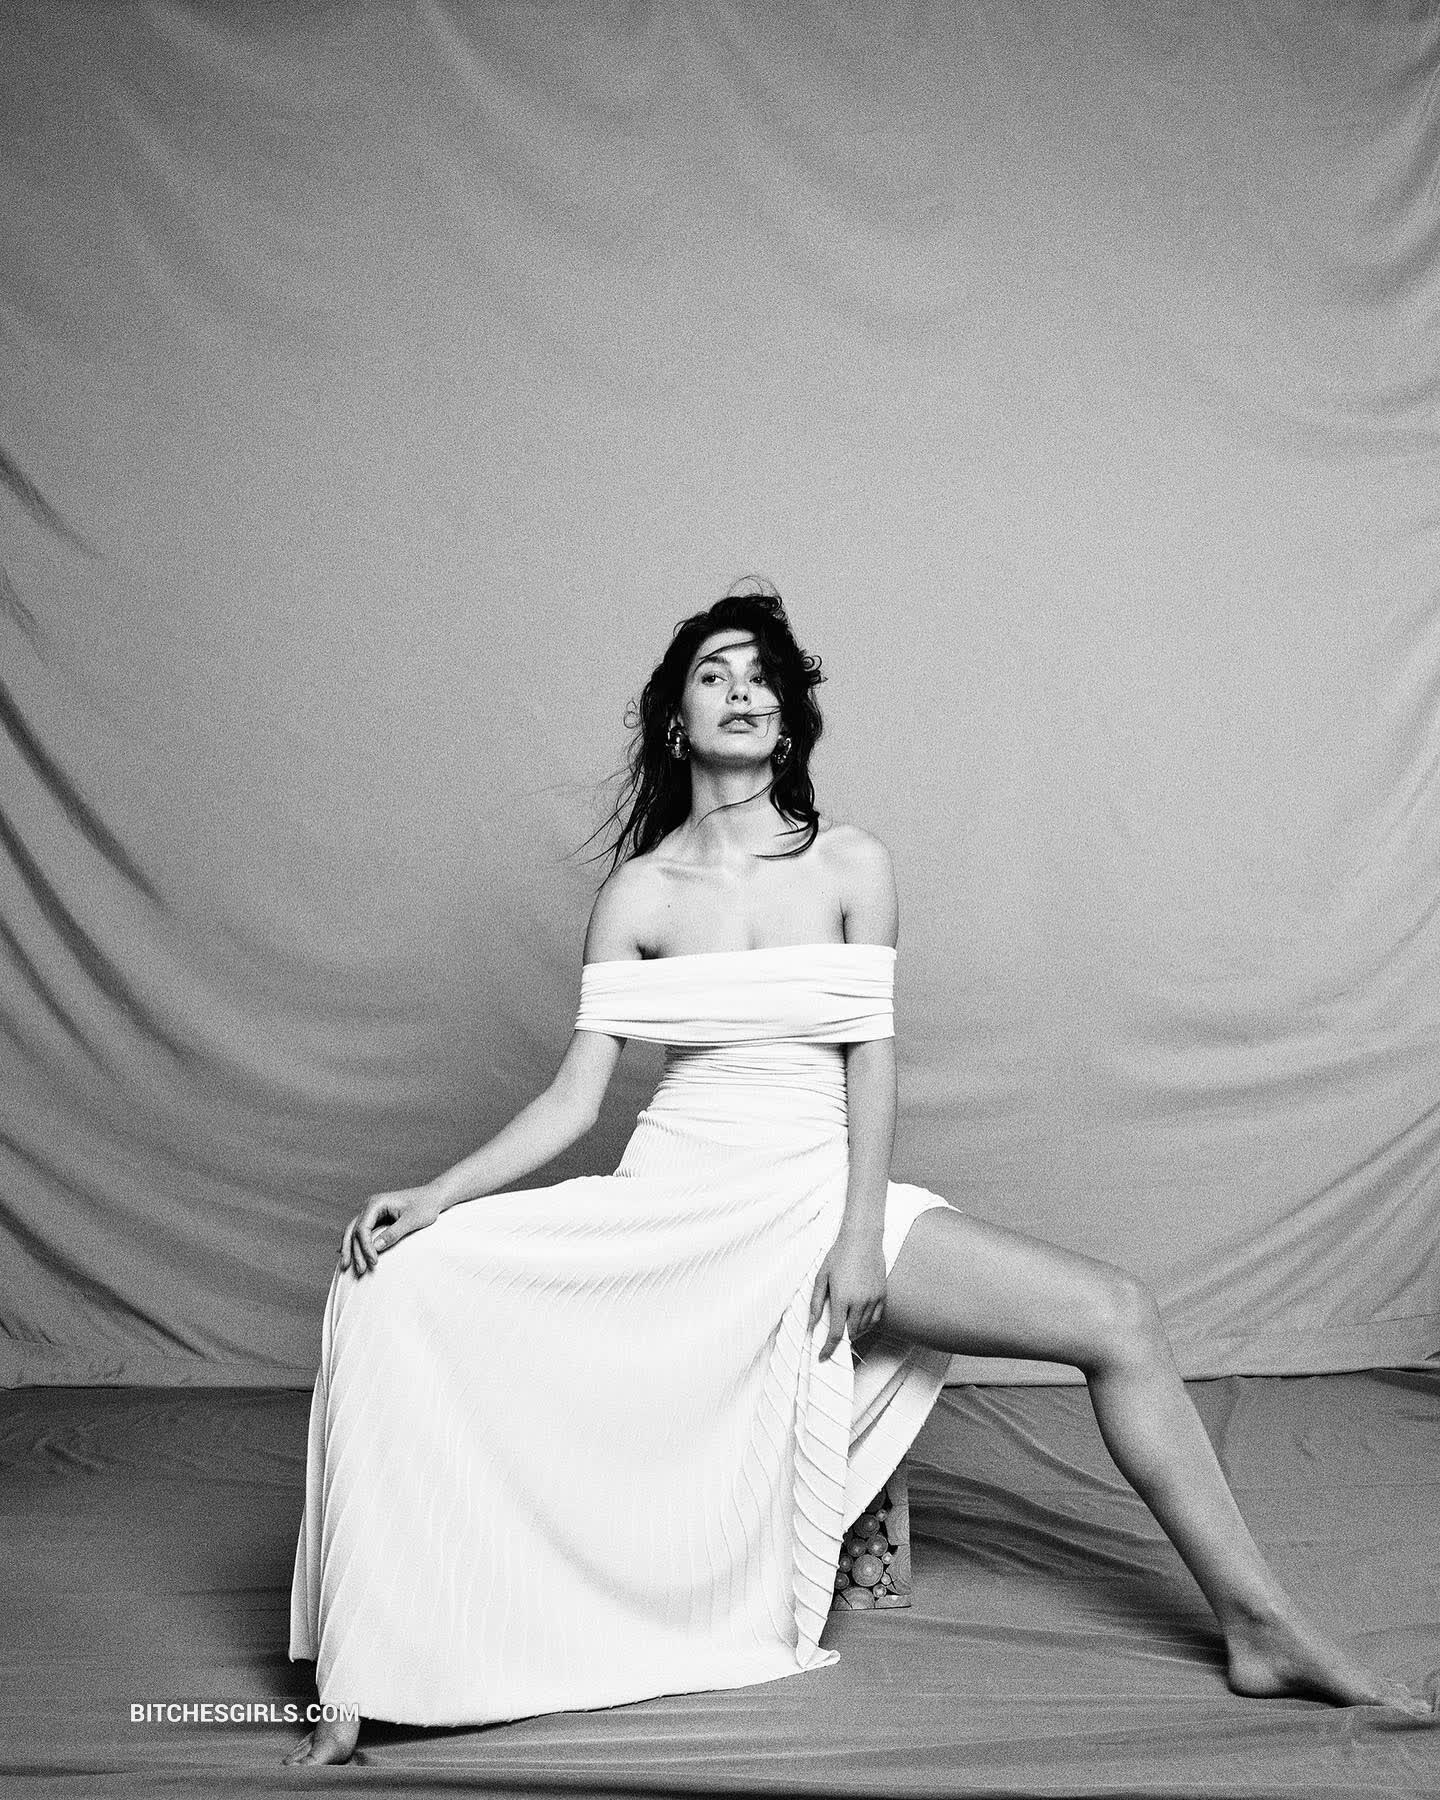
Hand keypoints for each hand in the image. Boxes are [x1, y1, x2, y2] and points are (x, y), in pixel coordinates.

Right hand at [340, 1185, 441, 1275]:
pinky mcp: (376, 1217)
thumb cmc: (425, 1206)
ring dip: (351, 1249)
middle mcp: (370, 1205)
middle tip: (359, 1270)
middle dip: (353, 1251)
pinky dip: (355, 1243)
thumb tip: (375, 1248)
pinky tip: (349, 1254)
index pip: (363, 1228)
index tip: (374, 1262)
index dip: (366, 1247)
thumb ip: (393, 1234)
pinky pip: (361, 1231)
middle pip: (353, 1230)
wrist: (433, 1197)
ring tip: (346, 1266)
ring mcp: (372, 1211)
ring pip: (353, 1231)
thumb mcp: (411, 1221)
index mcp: (376, 1203)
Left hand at [807, 1228, 886, 1361]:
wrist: (862, 1239)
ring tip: (845, 1329)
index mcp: (842, 1298)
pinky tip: (859, 1321)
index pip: (836, 1333)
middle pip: (851, 1332)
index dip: (828, 1349)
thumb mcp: (821, 1277)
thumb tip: (811, 1323)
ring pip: (864, 1327)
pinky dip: (867, 1324)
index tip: (822, 1357)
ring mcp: (873, 1299)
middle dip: (841, 1340)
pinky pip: (876, 1318)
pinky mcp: (883, 1294)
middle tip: (833, 1340)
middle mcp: (859, 1302)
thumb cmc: (838, 1256)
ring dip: (854, 1332)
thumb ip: (816, 1302)